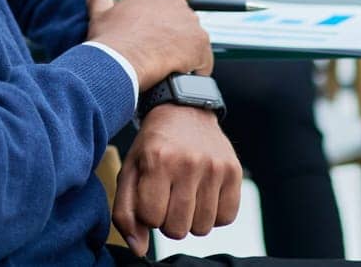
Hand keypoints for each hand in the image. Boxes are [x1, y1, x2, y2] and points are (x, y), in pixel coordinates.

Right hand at [85, 0, 212, 87]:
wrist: (120, 64)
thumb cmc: (111, 41)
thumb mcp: (101, 17)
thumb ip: (101, 2)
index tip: (177, 9)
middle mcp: (177, 6)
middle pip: (188, 18)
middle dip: (178, 33)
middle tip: (160, 49)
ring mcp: (191, 25)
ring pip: (196, 40)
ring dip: (186, 52)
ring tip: (167, 67)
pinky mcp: (199, 46)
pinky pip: (204, 60)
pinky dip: (195, 70)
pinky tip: (179, 77)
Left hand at [112, 105, 241, 254]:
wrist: (185, 111)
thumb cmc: (154, 146)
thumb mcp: (130, 171)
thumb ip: (126, 213)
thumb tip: (138, 249)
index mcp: (158, 161)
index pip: (152, 219)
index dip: (149, 213)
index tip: (151, 196)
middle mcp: (189, 163)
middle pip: (178, 229)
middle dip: (169, 221)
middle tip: (169, 197)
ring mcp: (215, 167)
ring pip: (202, 228)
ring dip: (192, 219)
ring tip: (187, 195)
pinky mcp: (234, 170)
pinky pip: (226, 217)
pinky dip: (215, 214)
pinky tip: (205, 195)